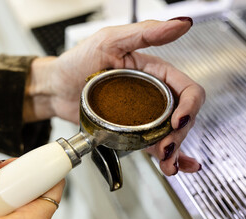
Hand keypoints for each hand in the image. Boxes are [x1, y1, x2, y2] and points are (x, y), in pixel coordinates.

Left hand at [28, 17, 204, 175]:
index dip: (190, 106)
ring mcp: (142, 115)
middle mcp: (152, 95)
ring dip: (175, 151)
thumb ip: (145, 33)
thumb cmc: (78, 61)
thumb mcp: (110, 41)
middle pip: (182, 116)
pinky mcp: (131, 132)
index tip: (179, 120)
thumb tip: (180, 24)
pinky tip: (174, 166)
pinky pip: (153, 144)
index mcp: (154, 73)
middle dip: (180, 134)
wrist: (56, 87)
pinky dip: (167, 157)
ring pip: (170, 134)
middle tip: (167, 146)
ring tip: (168, 164)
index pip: (186, 89)